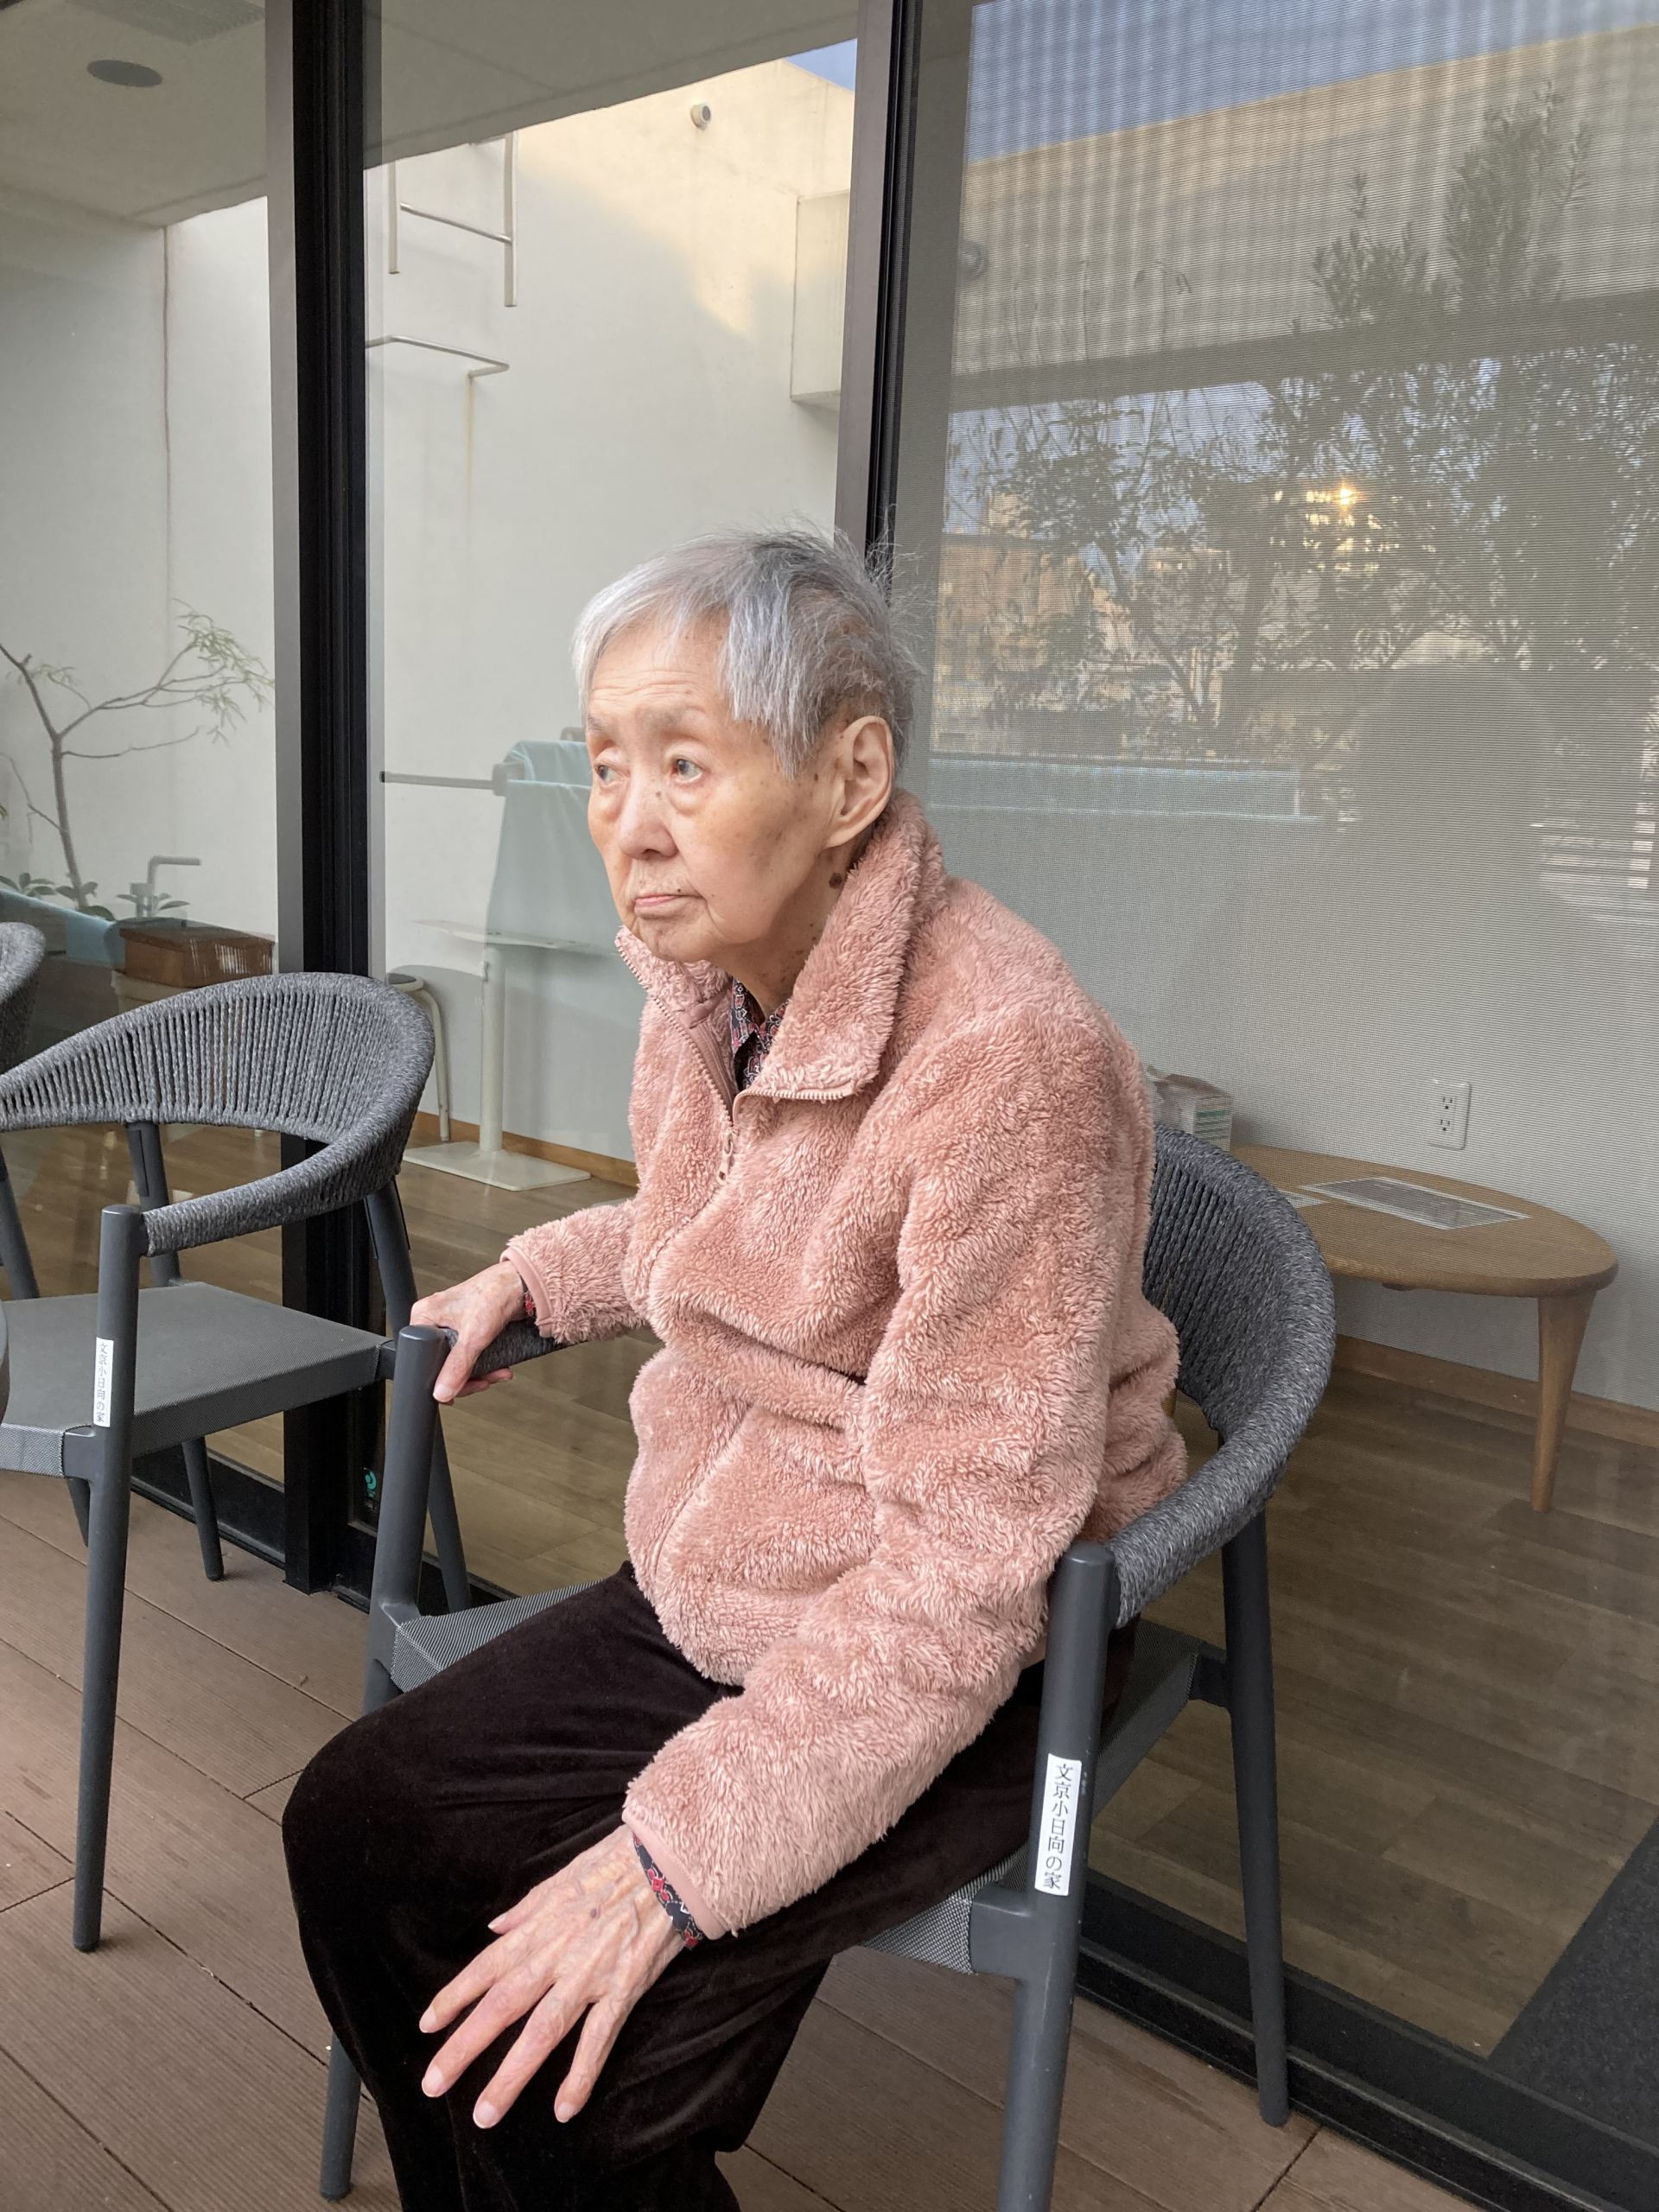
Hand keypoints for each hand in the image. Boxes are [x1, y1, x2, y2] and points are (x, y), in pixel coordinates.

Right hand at [412, 1262, 528, 1402]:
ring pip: (458, 1363)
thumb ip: (457, 1366)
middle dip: (465, 1378)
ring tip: (495, 1374)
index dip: (438, 1378)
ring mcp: (452, 1326)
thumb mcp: (473, 1335)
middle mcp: (435, 1321)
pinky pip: (470, 1356)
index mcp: (425, 1317)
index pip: (422, 1358)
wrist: (521, 1284)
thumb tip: (443, 1390)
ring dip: (479, 1374)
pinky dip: (484, 1365)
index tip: (455, 1390)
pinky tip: (497, 1368)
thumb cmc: (494, 1293)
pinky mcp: (469, 1330)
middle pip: (441, 1364)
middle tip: (481, 1383)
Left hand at [419, 1827, 682, 2128]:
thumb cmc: (618, 1862)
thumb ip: (527, 1908)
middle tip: (433, 2083)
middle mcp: (558, 1953)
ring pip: (542, 2031)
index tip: (427, 2025)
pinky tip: (565, 2109)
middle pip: (503, 2006)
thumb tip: (496, 1928)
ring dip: (511, 2075)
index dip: (455, 1997)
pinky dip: (581, 2075)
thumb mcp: (565, 1876)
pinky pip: (599, 2038)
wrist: (671, 1860)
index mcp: (541, 1926)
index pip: (487, 1967)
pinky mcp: (625, 1987)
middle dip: (464, 2046)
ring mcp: (591, 1974)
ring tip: (485, 2113)